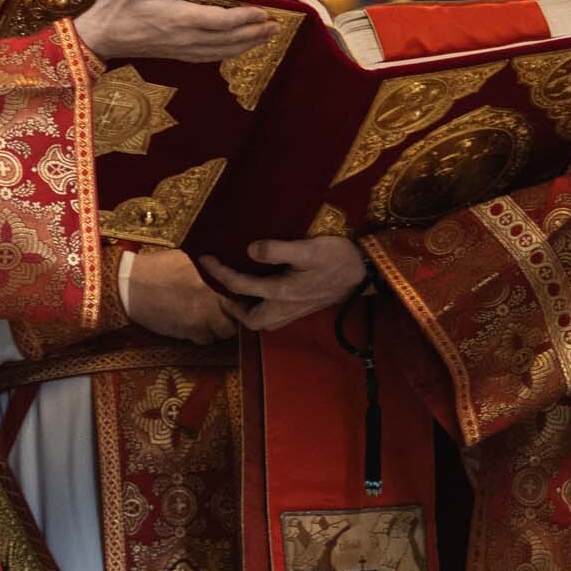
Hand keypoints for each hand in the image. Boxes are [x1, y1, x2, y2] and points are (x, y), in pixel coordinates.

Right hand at [71, 0, 274, 64]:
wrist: (96, 39)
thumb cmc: (113, 9)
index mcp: (177, 19)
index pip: (221, 21)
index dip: (246, 18)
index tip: (264, 12)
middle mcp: (183, 38)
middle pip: (228, 39)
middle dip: (254, 33)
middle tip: (276, 26)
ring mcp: (180, 49)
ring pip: (222, 51)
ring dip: (246, 44)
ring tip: (264, 37)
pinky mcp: (174, 54)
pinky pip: (209, 56)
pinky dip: (227, 52)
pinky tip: (234, 49)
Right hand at [124, 246, 236, 343]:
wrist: (131, 285)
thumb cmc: (157, 268)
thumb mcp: (186, 259)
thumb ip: (206, 269)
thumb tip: (217, 266)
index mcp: (211, 291)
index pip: (237, 306)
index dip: (238, 306)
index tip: (235, 301)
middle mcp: (206, 313)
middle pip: (229, 328)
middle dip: (229, 322)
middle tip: (224, 314)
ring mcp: (192, 327)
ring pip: (213, 338)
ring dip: (213, 330)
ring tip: (208, 319)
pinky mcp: (179, 335)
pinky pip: (195, 340)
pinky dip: (197, 334)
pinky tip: (192, 323)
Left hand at [202, 233, 366, 332]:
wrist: (365, 272)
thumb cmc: (337, 257)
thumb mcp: (307, 248)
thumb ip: (277, 250)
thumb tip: (249, 250)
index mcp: (281, 293)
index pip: (240, 286)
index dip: (219, 273)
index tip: (205, 259)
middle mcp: (285, 308)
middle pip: (251, 320)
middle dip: (232, 307)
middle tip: (221, 288)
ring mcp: (295, 311)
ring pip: (263, 321)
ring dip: (247, 311)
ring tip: (238, 292)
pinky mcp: (303, 308)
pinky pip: (274, 316)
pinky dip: (261, 308)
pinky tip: (262, 293)